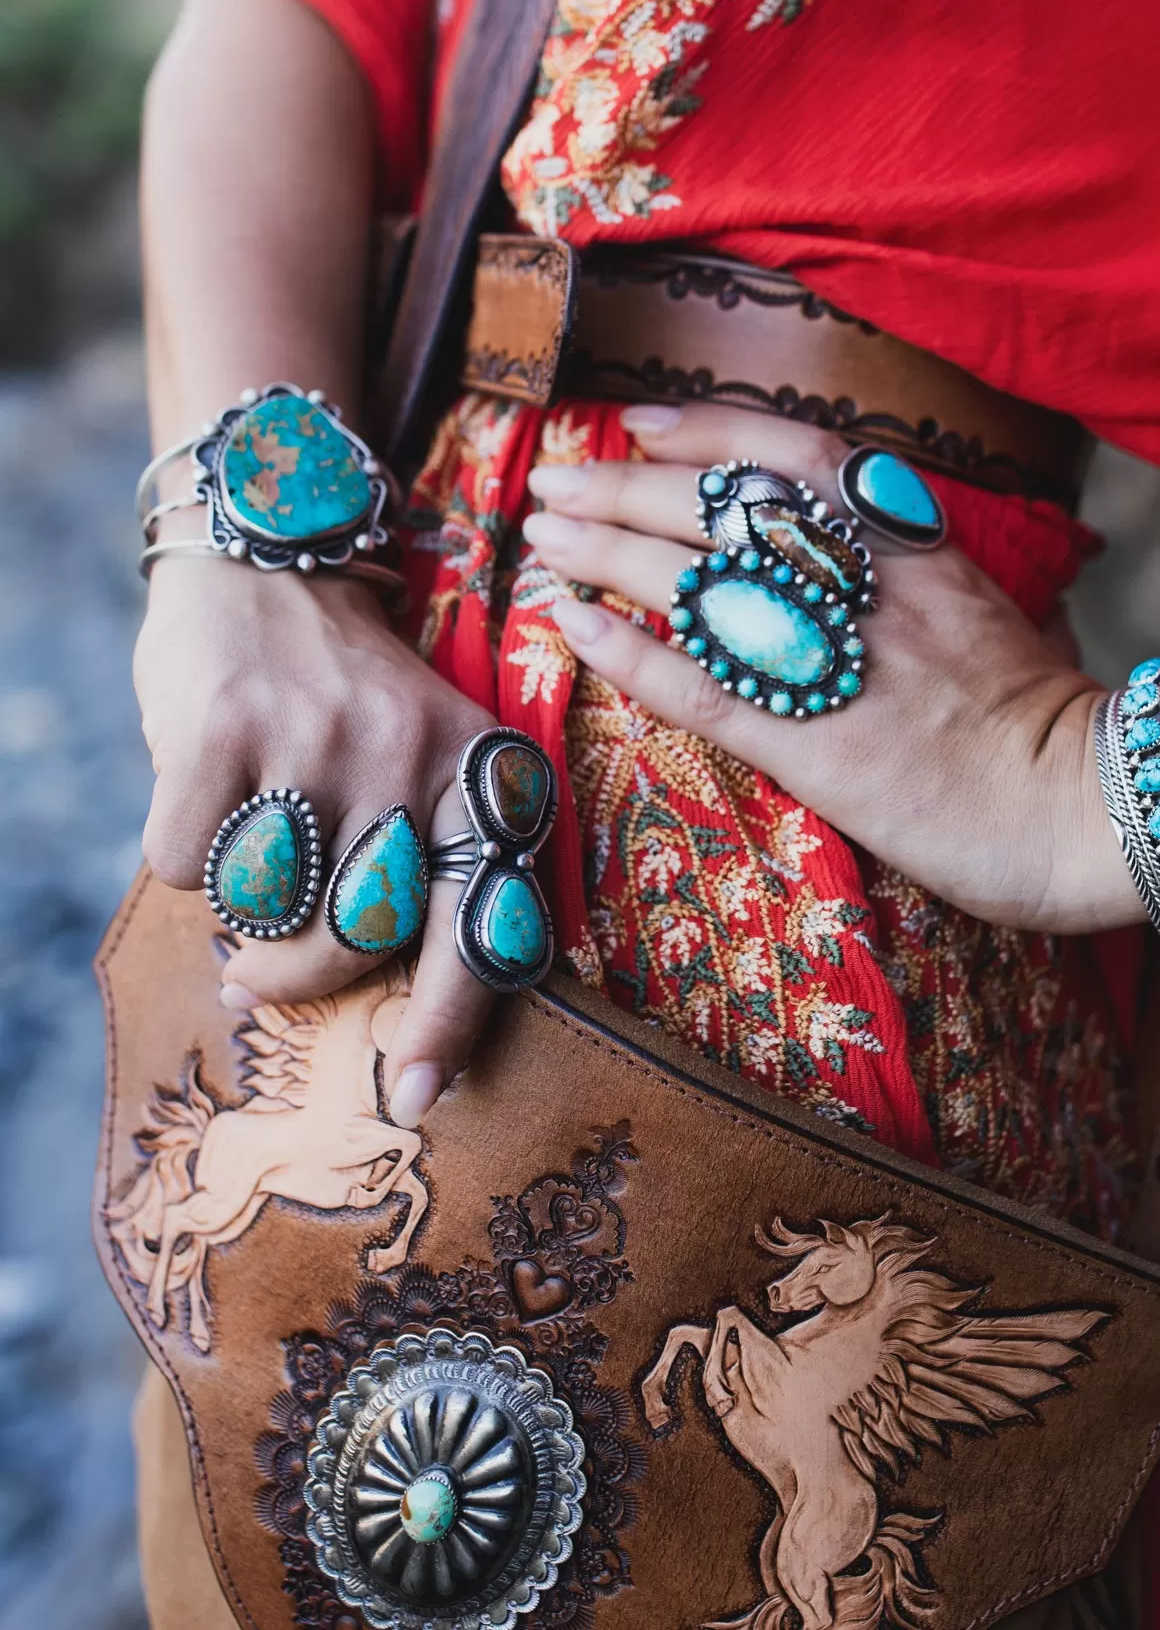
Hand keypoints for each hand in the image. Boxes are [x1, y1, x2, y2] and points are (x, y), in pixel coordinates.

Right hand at [134, 554, 501, 1122]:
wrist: (270, 559)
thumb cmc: (346, 693)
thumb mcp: (423, 752)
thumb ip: (423, 862)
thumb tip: (393, 1025)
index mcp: (474, 768)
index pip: (480, 918)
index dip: (447, 1019)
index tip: (413, 1098)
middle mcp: (408, 751)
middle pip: (359, 934)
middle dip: (303, 978)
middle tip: (260, 980)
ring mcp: (315, 736)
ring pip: (267, 910)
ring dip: (240, 916)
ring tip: (244, 867)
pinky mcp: (223, 726)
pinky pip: (186, 863)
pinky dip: (181, 855)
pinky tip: (202, 800)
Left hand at [525, 406, 1141, 934]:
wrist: (1092, 804)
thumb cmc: (1043, 717)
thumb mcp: (980, 609)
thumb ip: (908, 574)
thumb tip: (840, 556)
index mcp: (910, 544)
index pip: (791, 453)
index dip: (707, 429)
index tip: (638, 422)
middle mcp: (867, 583)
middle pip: (722, 509)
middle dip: (624, 487)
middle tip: (554, 480)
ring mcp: (837, 659)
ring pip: (697, 580)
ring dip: (604, 551)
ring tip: (541, 537)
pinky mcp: (815, 743)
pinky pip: (700, 682)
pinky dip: (628, 647)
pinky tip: (570, 622)